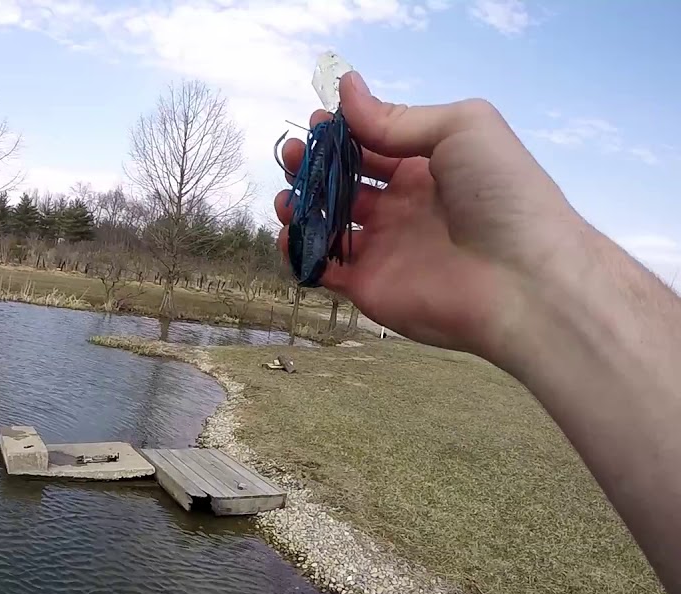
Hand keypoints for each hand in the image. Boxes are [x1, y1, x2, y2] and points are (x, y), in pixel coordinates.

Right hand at [275, 71, 585, 361]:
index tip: (317, 122)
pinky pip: (324, 268)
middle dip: (312, 166)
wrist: (522, 279)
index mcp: (427, 167)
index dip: (342, 132)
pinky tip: (290, 233)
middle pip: (343, 182)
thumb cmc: (503, 195)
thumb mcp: (461, 128)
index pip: (372, 145)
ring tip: (289, 197)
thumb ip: (397, 117)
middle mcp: (403, 206)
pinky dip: (300, 252)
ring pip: (328, 224)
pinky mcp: (369, 285)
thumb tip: (346, 89)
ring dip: (301, 206)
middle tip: (292, 156)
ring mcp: (385, 247)